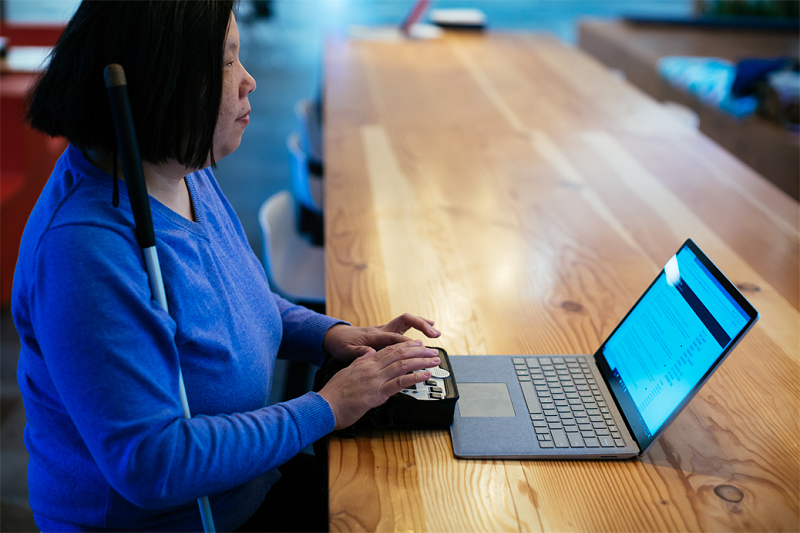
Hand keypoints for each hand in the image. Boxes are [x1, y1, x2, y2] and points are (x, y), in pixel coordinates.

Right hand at [317, 340, 440, 429]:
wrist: (324, 406)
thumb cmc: (333, 394)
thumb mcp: (346, 372)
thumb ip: (359, 362)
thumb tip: (369, 354)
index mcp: (365, 363)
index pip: (389, 350)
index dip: (406, 346)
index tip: (418, 344)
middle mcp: (372, 368)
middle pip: (399, 354)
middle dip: (418, 351)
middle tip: (432, 351)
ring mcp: (375, 380)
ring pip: (403, 365)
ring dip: (421, 361)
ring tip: (434, 360)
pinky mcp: (377, 394)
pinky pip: (400, 383)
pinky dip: (415, 377)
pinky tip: (425, 375)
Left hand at [322, 313, 440, 363]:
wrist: (335, 336)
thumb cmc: (341, 344)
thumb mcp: (346, 351)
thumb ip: (358, 353)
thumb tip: (369, 354)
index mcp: (374, 336)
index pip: (394, 338)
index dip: (407, 343)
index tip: (419, 348)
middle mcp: (382, 330)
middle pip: (404, 321)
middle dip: (421, 325)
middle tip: (434, 334)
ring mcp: (385, 329)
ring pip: (407, 321)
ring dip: (422, 324)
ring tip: (436, 331)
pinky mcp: (386, 331)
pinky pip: (405, 326)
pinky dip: (417, 326)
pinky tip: (427, 330)